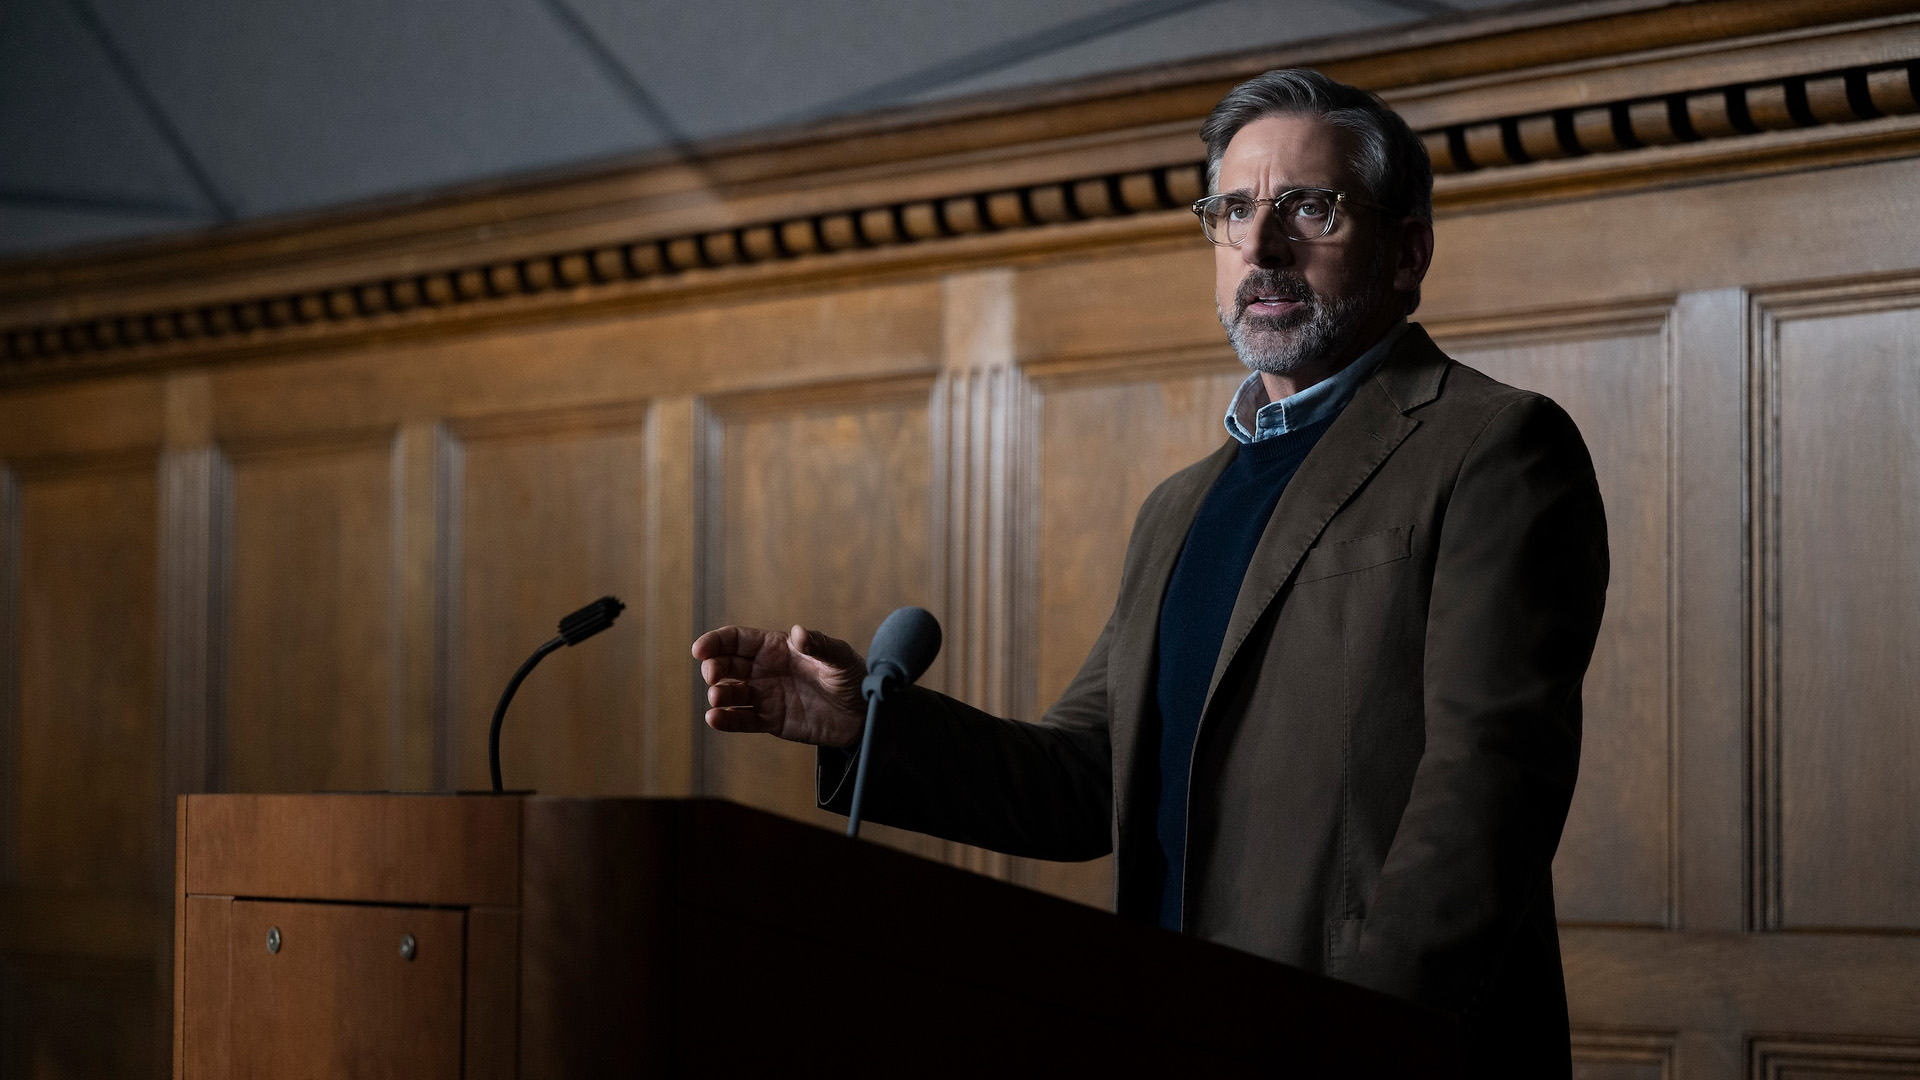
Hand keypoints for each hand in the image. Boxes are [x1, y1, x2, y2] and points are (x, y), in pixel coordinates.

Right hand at [691, 624, 865, 747]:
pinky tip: (714, 719)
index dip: (715, 642)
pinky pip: (743, 720)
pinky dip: (726, 720)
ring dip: (718, 695)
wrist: (864, 713)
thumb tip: (798, 633)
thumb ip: (819, 646)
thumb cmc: (852, 677)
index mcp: (776, 647)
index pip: (737, 640)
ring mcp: (766, 695)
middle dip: (714, 668)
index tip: (700, 650)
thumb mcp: (840, 658)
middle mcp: (765, 670)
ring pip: (731, 693)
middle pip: (727, 665)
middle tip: (713, 676)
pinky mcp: (771, 721)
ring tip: (717, 698)